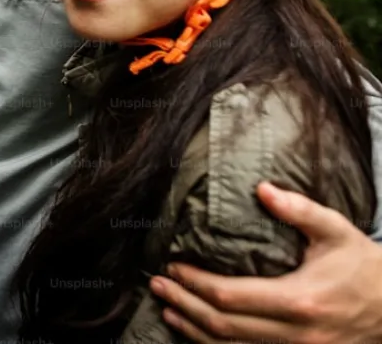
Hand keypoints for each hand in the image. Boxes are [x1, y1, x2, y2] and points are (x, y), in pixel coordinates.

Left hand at [149, 181, 381, 343]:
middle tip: (157, 284)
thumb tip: (262, 188)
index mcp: (299, 301)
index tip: (173, 267)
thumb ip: (299, 209)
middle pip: (222, 325)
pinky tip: (197, 331)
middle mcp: (294, 334)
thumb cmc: (363, 267)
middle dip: (184, 304)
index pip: (230, 296)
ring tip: (167, 308)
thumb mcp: (336, 231)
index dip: (195, 283)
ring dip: (193, 330)